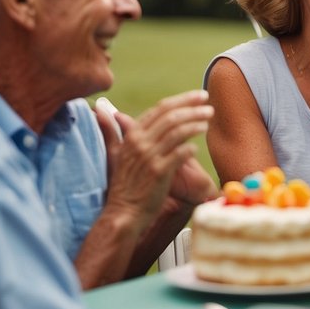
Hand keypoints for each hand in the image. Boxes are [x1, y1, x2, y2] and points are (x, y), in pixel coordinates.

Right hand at [96, 90, 213, 229]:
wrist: (123, 212)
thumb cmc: (124, 184)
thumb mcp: (115, 154)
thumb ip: (111, 131)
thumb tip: (100, 109)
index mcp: (132, 135)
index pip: (160, 109)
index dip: (182, 99)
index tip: (199, 95)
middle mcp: (140, 142)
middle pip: (171, 116)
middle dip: (193, 107)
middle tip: (209, 104)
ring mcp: (149, 157)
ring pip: (177, 131)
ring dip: (195, 123)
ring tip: (207, 121)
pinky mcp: (159, 172)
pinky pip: (180, 153)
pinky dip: (190, 147)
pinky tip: (197, 146)